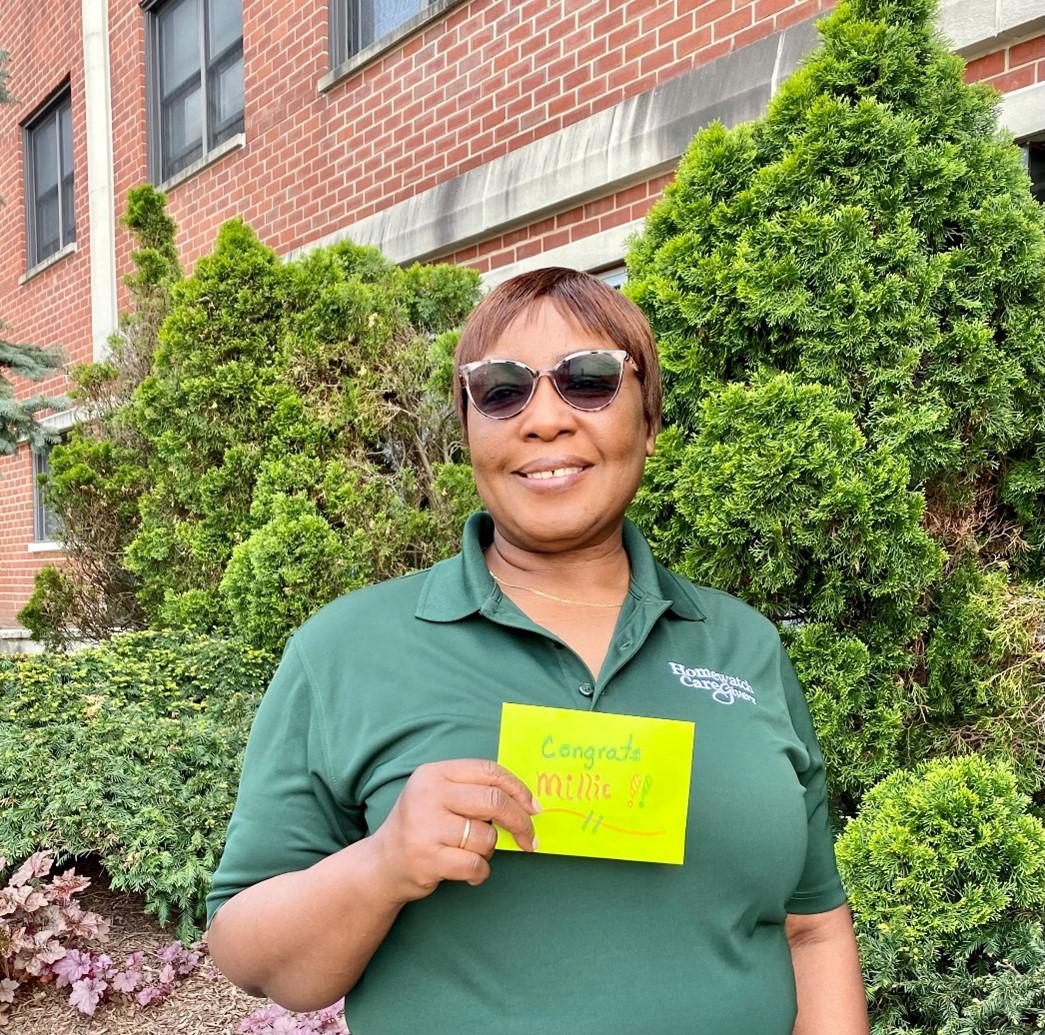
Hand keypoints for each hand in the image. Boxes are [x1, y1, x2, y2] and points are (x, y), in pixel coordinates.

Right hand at [371, 758, 539, 903]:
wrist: (382, 864)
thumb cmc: (422, 826)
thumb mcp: (439, 795)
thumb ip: (474, 791)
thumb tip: (526, 802)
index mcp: (435, 773)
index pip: (489, 771)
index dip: (519, 789)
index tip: (534, 808)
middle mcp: (428, 795)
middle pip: (494, 802)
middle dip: (520, 822)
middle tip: (529, 838)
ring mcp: (426, 827)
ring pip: (486, 837)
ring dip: (489, 851)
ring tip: (471, 853)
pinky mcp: (428, 859)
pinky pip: (475, 864)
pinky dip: (480, 872)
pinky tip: (470, 872)